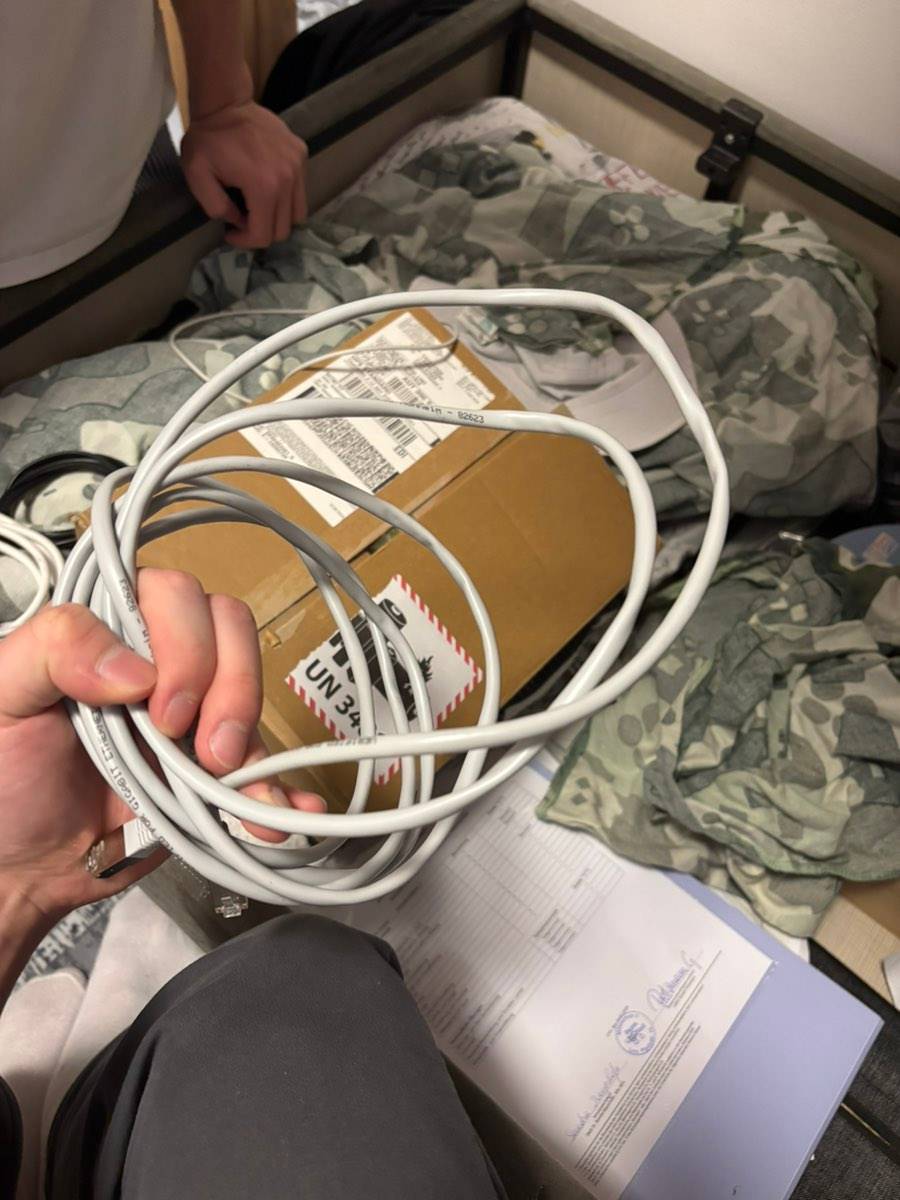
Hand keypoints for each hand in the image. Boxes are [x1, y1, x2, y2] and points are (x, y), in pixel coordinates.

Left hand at [0, 569, 322, 929]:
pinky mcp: (211, 769)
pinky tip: (284, 813)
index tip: (160, 712)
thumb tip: (138, 669)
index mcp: (109, 629)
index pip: (174, 595)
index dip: (185, 645)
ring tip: (228, 785)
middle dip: (230, 689)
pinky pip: (264, 764)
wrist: (15, 869)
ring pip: (252, 690)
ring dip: (255, 736)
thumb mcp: (1, 698)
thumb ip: (53, 650)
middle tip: (200, 749)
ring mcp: (191, 713)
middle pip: (230, 630)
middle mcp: (158, 659)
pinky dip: (282, 788)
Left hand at [181, 101, 307, 248]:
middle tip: (242, 219)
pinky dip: (285, 197)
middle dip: (260, 231)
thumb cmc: (207, 139)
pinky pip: (300, 190)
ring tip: (256, 206)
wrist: (225, 101)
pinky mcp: (302, 154)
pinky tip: (266, 185)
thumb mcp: (197, 176)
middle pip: (282, 229)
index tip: (230, 232)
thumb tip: (236, 220)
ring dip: (276, 218)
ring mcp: (298, 165)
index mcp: (263, 187)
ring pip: (297, 214)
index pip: (264, 235)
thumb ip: (215, 207)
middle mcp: (288, 179)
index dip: (245, 242)